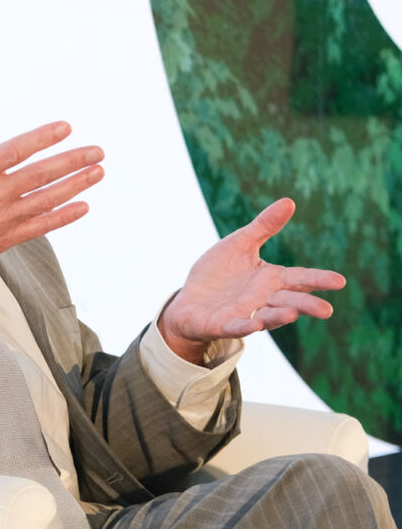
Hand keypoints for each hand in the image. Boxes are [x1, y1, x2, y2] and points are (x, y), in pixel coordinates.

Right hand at [0, 99, 104, 265]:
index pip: (16, 150)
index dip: (43, 138)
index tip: (65, 128)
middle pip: (40, 175)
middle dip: (72, 161)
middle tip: (97, 151)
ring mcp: (0, 219)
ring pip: (46, 199)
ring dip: (75, 185)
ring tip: (97, 172)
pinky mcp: (4, 238)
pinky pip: (40, 226)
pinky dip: (64, 217)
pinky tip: (83, 206)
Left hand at [159, 198, 345, 363]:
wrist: (188, 302)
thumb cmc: (218, 274)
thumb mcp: (239, 245)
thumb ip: (264, 227)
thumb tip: (289, 201)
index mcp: (271, 280)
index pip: (300, 279)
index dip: (319, 280)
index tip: (340, 281)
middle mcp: (263, 299)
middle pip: (289, 302)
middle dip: (306, 305)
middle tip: (326, 310)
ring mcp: (245, 314)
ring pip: (268, 317)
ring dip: (279, 317)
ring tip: (292, 314)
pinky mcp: (223, 324)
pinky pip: (236, 327)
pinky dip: (244, 326)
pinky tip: (254, 323)